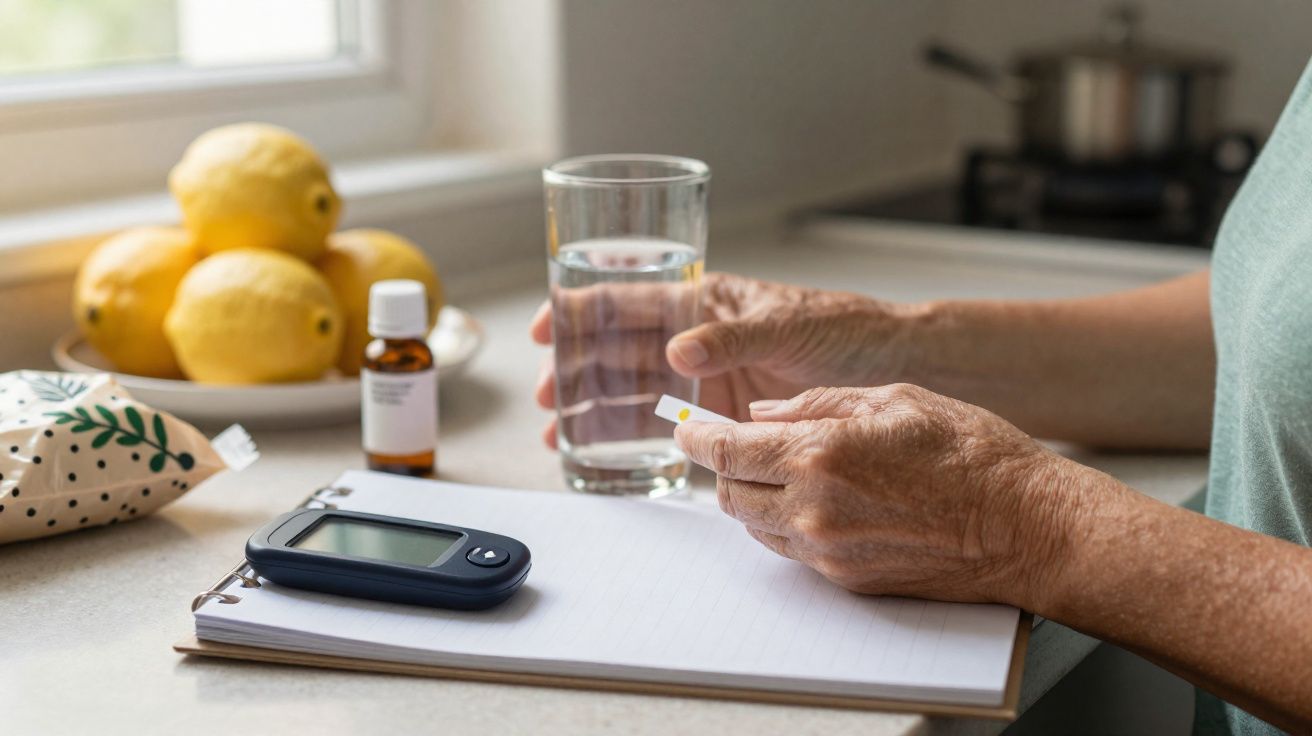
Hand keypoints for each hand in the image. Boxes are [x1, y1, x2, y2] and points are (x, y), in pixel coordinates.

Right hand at [531, 272, 913, 446]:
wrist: (894, 368)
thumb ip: (733, 337)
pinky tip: (603, 454)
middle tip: (547, 395)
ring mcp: (707, 380)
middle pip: (621, 350)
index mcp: (708, 300)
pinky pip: (669, 428)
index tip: (547, 326)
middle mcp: (699, 339)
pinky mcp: (723, 417)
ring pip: (636, 392)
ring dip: (595, 408)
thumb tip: (677, 350)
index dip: (585, 308)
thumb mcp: (789, 324)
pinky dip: (634, 440)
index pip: (633, 297)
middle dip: (578, 368)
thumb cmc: (848, 328)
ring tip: (560, 434)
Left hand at [673, 384, 1084, 608]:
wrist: (1024, 525)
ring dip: (752, 497)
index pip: (727, 450)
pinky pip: (790, 551)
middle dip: (723, 468)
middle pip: (729, 495)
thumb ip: (816, 404)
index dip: (697, 438)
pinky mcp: (846, 578)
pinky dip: (783, 523)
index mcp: (821, 453)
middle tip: (732, 445)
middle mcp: (814, 508)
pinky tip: (812, 501)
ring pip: (754, 527)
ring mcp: (829, 550)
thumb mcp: (892, 398)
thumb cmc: (971, 453)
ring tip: (778, 470)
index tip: (685, 428)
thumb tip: (763, 412)